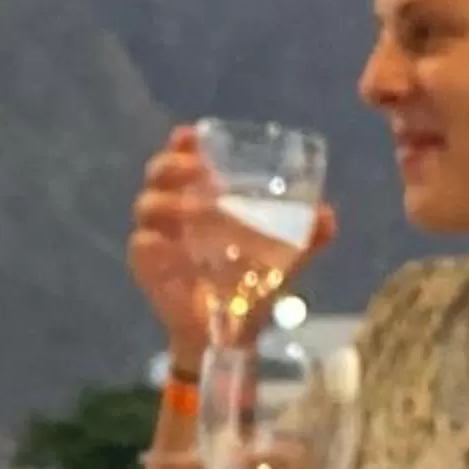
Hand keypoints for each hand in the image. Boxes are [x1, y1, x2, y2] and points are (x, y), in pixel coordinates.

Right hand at [125, 125, 336, 367]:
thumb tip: (326, 216)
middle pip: (158, 173)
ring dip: (171, 202)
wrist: (230, 332)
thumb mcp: (285, 257)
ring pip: (148, 205)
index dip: (183, 144)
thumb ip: (308, 236)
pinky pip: (142, 245)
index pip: (184, 158)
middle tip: (200, 172)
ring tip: (198, 211)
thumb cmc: (252, 285)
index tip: (191, 136)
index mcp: (203, 197)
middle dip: (173, 165)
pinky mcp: (147, 267)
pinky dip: (155, 243)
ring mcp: (158, 238)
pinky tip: (172, 246)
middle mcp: (175, 211)